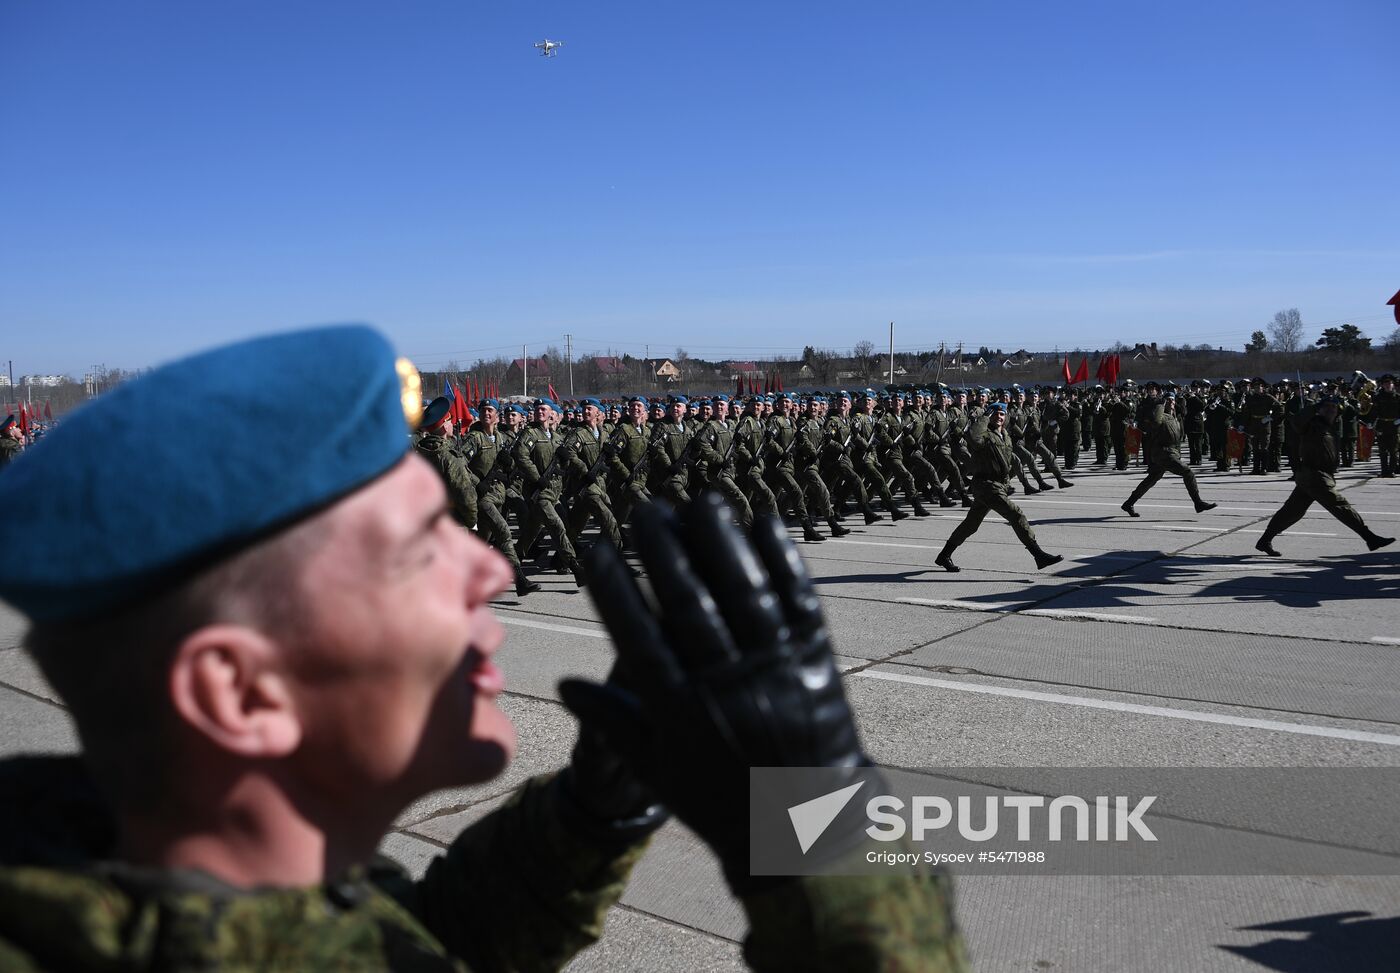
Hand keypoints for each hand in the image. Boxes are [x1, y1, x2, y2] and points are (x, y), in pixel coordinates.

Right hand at [559, 494, 865, 887]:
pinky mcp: (816, 663)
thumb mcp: (658, 771)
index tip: (596, 546)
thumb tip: (563, 684)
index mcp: (680, 712)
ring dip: (721, 542)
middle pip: (688, 604)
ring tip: (701, 502)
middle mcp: (726, 686)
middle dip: (664, 550)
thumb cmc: (720, 800)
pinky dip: (782, 560)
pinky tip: (765, 523)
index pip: (637, 636)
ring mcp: (775, 670)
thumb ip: (612, 724)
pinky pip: (798, 601)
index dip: (614, 587)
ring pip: (744, 593)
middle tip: (645, 509)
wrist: (805, 831)